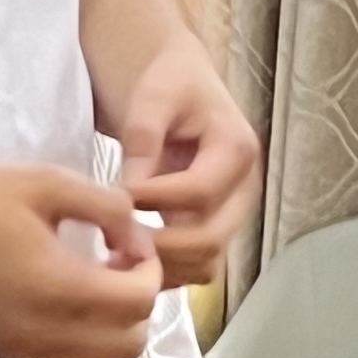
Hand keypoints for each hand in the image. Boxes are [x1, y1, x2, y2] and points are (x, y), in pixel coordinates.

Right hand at [0, 162, 157, 357]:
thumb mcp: (51, 182)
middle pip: (129, 344)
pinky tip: (66, 298)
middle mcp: (43, 331)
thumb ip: (109, 208)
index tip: (131, 241)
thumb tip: (137, 235)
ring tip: (95, 283)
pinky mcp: (3, 352)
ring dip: (114, 327)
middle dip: (138, 303)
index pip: (138, 302)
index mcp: (58, 288)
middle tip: (118, 264)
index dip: (150, 270)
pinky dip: (84, 339)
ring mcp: (21, 349)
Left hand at [113, 33, 260, 289]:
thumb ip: (143, 140)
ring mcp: (233, 214)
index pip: (200, 192)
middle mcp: (245, 189)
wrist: (182, 86)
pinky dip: (166, 273)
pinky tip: (128, 259)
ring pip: (206, 262)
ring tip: (116, 254)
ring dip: (162, 266)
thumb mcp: (153, 97)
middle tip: (113, 237)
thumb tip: (129, 194)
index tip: (117, 195)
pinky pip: (198, 267)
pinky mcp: (216, 230)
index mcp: (237, 148)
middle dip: (158, 245)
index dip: (156, 201)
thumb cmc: (169, 84)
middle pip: (210, 238)